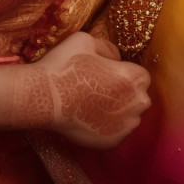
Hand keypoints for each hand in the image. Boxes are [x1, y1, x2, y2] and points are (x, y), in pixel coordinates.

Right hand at [14, 31, 151, 148]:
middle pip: (138, 97)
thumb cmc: (64, 66)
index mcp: (134, 77)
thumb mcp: (87, 41)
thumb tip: (116, 58)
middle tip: (101, 92)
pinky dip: (109, 128)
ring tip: (95, 107)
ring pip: (130, 117)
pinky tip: (92, 120)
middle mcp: (136, 102)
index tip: (108, 77)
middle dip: (125, 95)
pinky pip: (118, 133)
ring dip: (119, 112)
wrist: (43, 98)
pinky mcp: (113, 142)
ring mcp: (126, 125)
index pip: (141, 76)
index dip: (125, 75)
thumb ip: (108, 49)